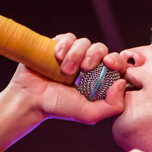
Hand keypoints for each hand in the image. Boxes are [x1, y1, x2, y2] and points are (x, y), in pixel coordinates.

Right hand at [10, 33, 126, 123]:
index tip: (108, 63)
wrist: (30, 99)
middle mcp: (88, 66)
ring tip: (65, 69)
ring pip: (85, 42)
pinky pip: (69, 37)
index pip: (116, 63)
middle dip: (94, 56)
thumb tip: (121, 82)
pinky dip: (65, 44)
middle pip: (101, 48)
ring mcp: (73, 55)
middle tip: (83, 69)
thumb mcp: (89, 114)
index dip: (116, 60)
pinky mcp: (59, 46)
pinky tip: (57, 57)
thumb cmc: (59, 108)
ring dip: (76, 54)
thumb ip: (112, 106)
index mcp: (99, 79)